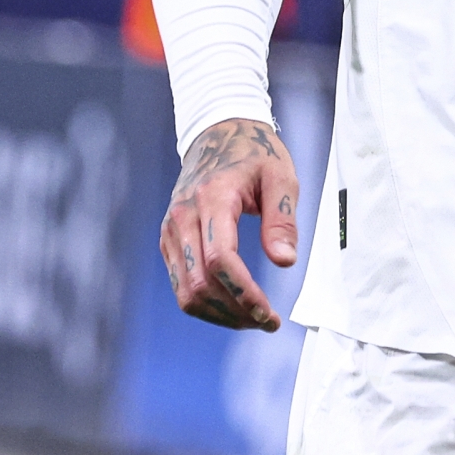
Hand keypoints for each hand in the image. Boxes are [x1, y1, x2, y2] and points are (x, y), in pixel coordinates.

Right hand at [161, 117, 298, 329]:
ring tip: (251, 319)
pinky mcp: (169, 240)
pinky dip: (205, 304)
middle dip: (235, 312)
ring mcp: (171, 229)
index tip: (268, 313)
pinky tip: (232, 306)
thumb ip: (283, 219)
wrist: (217, 133)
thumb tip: (285, 261)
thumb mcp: (281, 176)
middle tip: (267, 321)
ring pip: (186, 291)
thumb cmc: (253, 153)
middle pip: (200, 283)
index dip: (244, 293)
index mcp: (213, 198)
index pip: (220, 258)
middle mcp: (183, 216)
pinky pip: (180, 284)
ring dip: (219, 315)